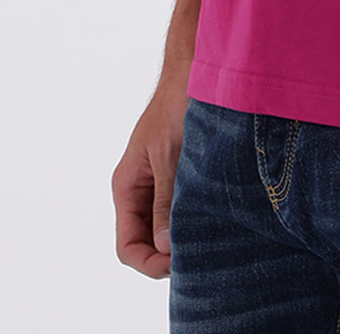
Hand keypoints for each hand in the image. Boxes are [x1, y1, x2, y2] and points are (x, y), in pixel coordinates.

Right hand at [111, 66, 189, 277]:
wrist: (193, 74)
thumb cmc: (175, 108)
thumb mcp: (168, 157)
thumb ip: (164, 202)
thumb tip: (163, 246)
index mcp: (127, 186)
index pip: (128, 246)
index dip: (149, 263)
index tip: (177, 264)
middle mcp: (139, 191)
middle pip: (146, 244)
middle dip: (167, 255)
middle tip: (198, 255)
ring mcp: (158, 186)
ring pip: (164, 231)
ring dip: (180, 239)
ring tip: (207, 239)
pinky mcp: (179, 178)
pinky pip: (179, 212)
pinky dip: (191, 222)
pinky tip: (212, 222)